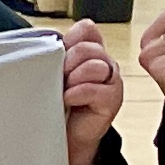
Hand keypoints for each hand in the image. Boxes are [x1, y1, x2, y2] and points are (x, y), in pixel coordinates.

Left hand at [58, 18, 124, 164]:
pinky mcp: (112, 100)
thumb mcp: (55, 74)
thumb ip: (57, 55)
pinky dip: (78, 92)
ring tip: (65, 90)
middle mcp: (104, 62)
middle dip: (68, 61)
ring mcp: (111, 80)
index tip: (59, 55)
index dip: (70, 39)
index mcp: (91, 51)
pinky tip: (69, 99)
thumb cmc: (60, 102)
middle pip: (88, 47)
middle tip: (59, 77)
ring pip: (94, 65)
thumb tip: (52, 42)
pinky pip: (95, 89)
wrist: (67, 135)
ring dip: (74, 77)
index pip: (86, 29)